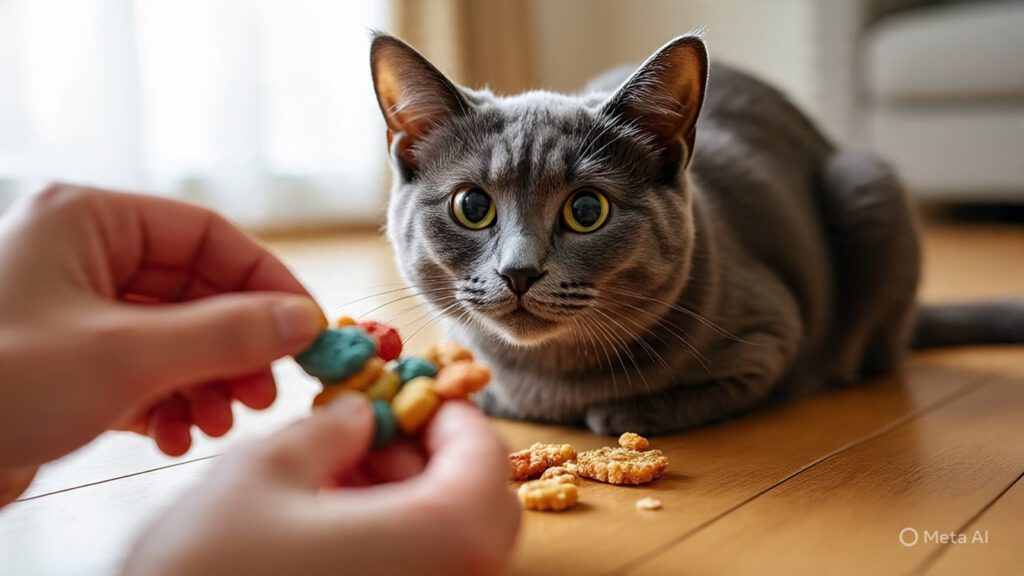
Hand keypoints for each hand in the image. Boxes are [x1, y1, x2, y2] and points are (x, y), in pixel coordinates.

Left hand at [0, 184, 324, 467]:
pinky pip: (145, 367)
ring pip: (176, 333)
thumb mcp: (125, 356)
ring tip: (218, 420)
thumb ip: (226, 333)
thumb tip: (305, 321)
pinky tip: (174, 435)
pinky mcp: (70, 359)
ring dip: (207, 380)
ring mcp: (76, 308)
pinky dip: (170, 400)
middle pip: (197, 289)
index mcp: (88, 220)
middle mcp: (84, 255)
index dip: (266, 282)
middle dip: (235, 345)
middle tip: (266, 389)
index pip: (207, 236)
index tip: (307, 328)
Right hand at [123, 396, 520, 575]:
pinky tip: (332, 515)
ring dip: (408, 495)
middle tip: (375, 428)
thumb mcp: (261, 471)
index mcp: (438, 537)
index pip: (485, 457)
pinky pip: (417, 571)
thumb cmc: (206, 572)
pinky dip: (392, 536)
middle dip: (429, 455)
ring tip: (340, 467)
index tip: (415, 391)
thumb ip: (328, 429)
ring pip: (448, 543)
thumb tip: (359, 413)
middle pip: (478, 505)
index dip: (451, 413)